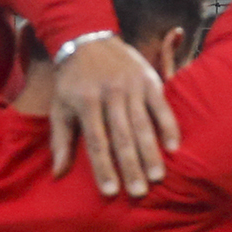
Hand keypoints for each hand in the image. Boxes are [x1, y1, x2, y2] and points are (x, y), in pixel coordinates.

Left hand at [51, 35, 180, 196]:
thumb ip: (60, 141)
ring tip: (157, 177)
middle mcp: (109, 93)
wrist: (87, 39)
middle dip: (131, 166)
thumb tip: (57, 173)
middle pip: (122, 136)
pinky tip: (173, 147)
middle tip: (138, 192)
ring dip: (151, 152)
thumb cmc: (72, 81)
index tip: (110, 192)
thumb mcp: (59, 107)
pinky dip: (168, 126)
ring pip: (143, 125)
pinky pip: (161, 106)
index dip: (103, 167)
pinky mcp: (148, 79)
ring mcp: (131, 86)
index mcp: (85, 101)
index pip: (96, 141)